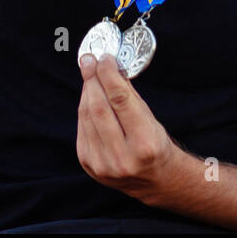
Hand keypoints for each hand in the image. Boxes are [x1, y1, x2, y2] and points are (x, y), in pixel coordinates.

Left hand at [76, 53, 179, 202]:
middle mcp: (122, 158)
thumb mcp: (149, 118)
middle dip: (92, 79)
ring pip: (87, 116)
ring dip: (87, 91)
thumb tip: (108, 64)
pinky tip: (90, 98)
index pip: (120, 100)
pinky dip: (85, 109)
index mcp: (144, 144)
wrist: (153, 179)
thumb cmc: (153, 143)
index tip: (104, 57)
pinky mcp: (89, 164)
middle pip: (99, 108)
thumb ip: (128, 94)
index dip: (108, 74)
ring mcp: (103, 164)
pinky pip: (82, 128)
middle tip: (89, 60)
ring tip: (91, 76)